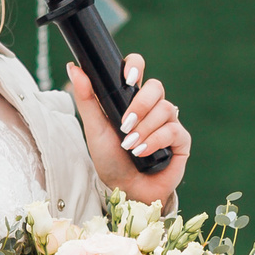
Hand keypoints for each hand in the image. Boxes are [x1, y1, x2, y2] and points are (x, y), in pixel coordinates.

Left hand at [68, 53, 189, 205]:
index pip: (137, 68)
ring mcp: (168, 122)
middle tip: (125, 125)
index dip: (136, 66)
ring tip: (130, 146)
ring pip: (165, 109)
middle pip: (156, 86)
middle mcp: (152, 107)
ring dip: (144, 129)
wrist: (124, 189)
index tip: (128, 78)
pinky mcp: (181, 140)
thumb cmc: (109, 159)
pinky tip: (143, 153)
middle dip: (140, 104)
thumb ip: (86, 98)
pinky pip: (174, 130)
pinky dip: (155, 141)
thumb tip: (73, 68)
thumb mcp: (94, 128)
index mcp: (131, 98)